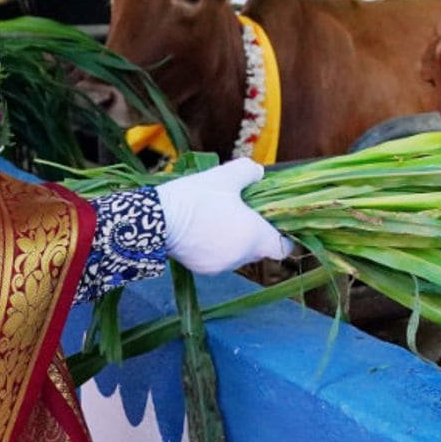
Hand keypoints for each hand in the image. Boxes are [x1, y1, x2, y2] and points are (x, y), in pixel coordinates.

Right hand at [155, 159, 291, 273]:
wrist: (157, 219)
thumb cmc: (197, 196)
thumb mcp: (226, 175)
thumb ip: (249, 172)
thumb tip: (259, 173)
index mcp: (254, 236)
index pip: (282, 247)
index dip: (283, 236)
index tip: (273, 221)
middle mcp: (241, 257)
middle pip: (259, 249)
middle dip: (254, 233)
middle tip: (241, 211)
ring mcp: (221, 266)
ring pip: (237, 253)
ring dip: (233, 239)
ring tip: (217, 217)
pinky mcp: (202, 269)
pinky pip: (218, 258)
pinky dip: (215, 247)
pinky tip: (201, 229)